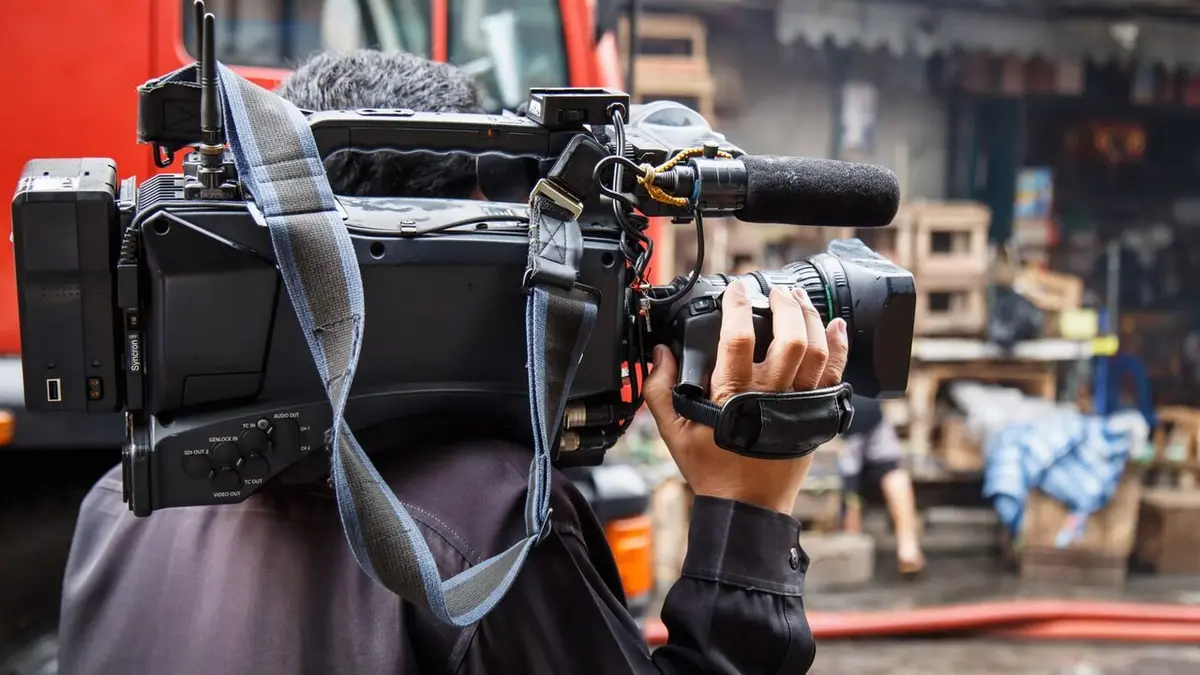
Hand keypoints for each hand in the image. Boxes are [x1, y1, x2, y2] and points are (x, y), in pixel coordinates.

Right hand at [643, 279, 848, 513]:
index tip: (737, 290)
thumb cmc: (712, 469)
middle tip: (775, 290)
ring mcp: (799, 405)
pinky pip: (834, 374)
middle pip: (791, 338)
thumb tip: (660, 353)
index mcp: (734, 396)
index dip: (738, 307)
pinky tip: (835, 326)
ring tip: (799, 299)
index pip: (738, 339)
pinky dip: (838, 347)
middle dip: (785, 306)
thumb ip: (660, 389)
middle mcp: (772, 396)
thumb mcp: (673, 432)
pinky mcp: (817, 414)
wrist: (746, 506)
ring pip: (817, 351)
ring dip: (811, 318)